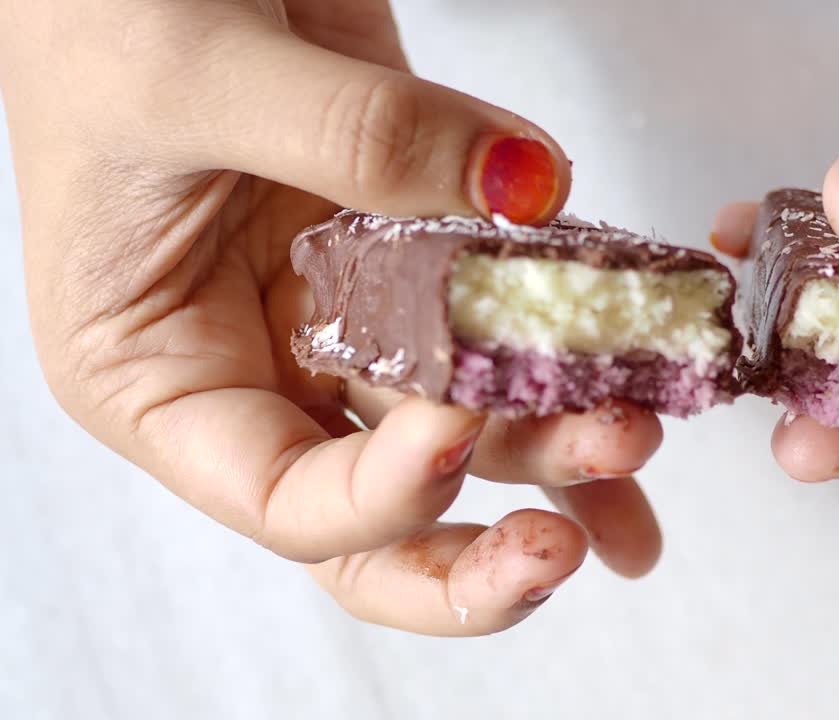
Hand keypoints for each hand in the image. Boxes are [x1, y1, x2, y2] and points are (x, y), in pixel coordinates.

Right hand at [5, 0, 662, 635]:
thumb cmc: (101, 8)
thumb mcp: (197, 76)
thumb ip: (358, 137)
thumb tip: (519, 191)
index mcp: (159, 374)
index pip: (281, 497)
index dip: (382, 496)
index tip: (461, 428)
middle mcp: (260, 362)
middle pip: (378, 509)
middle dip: (476, 548)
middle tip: (564, 553)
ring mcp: (351, 310)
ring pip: (468, 421)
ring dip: (557, 446)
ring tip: (636, 437)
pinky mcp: (422, 249)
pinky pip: (509, 316)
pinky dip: (574, 344)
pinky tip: (639, 364)